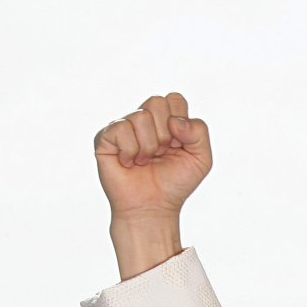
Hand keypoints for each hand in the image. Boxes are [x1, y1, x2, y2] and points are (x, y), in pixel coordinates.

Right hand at [93, 92, 211, 220]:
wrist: (153, 207)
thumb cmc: (174, 183)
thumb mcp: (201, 159)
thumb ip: (199, 132)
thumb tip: (174, 120)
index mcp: (166, 119)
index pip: (175, 99)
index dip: (180, 124)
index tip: (178, 146)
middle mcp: (143, 119)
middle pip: (157, 102)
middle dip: (165, 134)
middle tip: (161, 154)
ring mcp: (123, 126)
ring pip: (140, 116)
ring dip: (148, 146)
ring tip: (145, 161)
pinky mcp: (105, 137)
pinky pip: (121, 129)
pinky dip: (130, 151)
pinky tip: (129, 163)